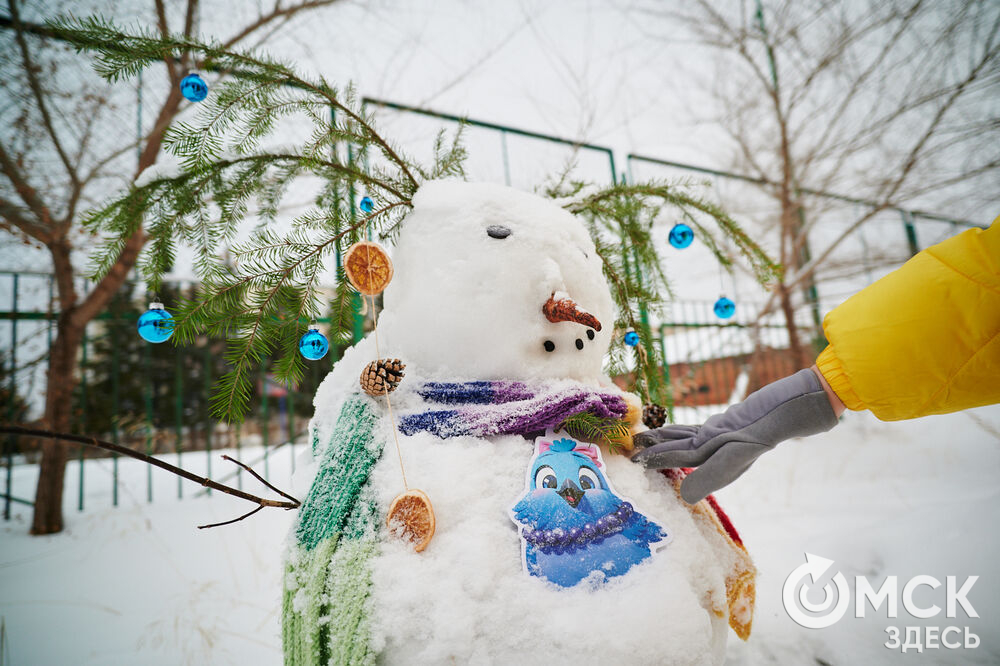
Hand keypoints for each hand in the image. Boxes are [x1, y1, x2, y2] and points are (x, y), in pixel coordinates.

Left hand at [631, 369, 838, 502]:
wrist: (792, 407)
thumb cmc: (769, 429)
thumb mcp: (739, 453)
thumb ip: (711, 476)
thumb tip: (684, 498)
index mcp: (720, 465)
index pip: (681, 461)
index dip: (659, 459)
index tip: (636, 460)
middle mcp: (717, 455)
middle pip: (678, 452)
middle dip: (655, 451)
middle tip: (630, 449)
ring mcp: (721, 439)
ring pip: (684, 439)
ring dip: (662, 439)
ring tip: (639, 437)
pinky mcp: (725, 424)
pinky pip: (696, 428)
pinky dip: (679, 428)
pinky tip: (666, 427)